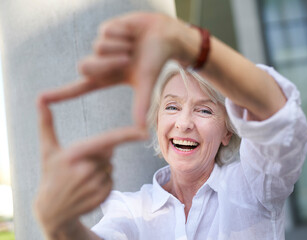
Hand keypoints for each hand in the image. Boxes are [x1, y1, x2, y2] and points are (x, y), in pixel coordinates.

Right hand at [34, 96, 147, 235]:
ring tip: (81, 179)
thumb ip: (46, 123)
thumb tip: (39, 98)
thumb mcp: (48, 150)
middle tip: (79, 167)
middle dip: (98, 156)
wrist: (52, 210)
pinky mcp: (102, 197)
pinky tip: (88, 188)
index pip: (106, 140)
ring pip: (110, 167)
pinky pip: (112, 181)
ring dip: (101, 170)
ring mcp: (94, 185)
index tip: (144, 131)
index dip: (126, 135)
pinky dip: (104, 182)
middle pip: (108, 154)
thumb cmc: (51, 174)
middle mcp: (85, 170)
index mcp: (74, 154)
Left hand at [41, 12, 191, 126]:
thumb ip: (141, 104)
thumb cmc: (157, 60)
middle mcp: (103, 63)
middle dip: (106, 63)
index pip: (80, 88)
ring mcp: (103, 46)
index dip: (61, 94)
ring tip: (134, 46)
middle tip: (127, 59)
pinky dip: (122, 33)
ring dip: (119, 47)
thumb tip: (141, 130)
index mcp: (108, 78)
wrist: (166, 36)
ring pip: (97, 48)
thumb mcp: (146, 83)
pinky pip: (105, 32)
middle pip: (84, 66)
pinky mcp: (106, 29)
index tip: (42, 99)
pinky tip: (132, 33)